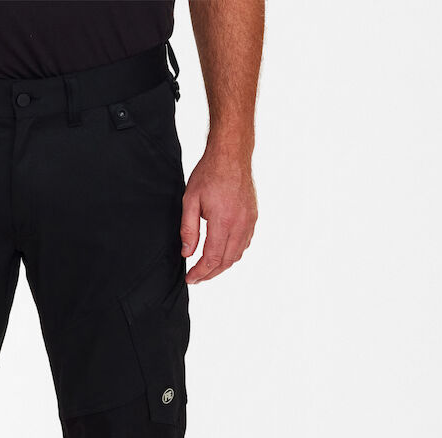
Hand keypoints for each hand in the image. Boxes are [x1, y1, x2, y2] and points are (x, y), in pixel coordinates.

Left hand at [180, 149, 257, 282]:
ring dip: (222, 266)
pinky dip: (232, 254)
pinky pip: (244, 244)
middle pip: (225, 261)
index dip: (200, 272)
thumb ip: (188, 229)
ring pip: (237, 255)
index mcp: (223, 221)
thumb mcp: (190, 200)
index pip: (211, 258)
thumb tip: (187, 253)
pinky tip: (221, 254)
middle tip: (196, 278)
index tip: (190, 278)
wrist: (232, 155)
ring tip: (207, 269)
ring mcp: (250, 221)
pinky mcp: (253, 217)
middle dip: (210, 274)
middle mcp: (240, 224)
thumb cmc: (209, 173)